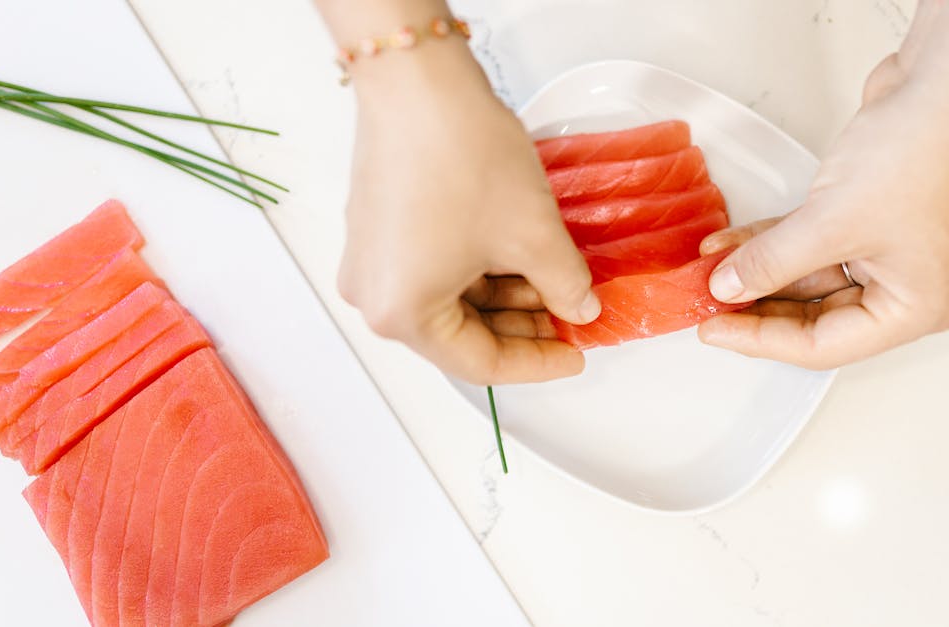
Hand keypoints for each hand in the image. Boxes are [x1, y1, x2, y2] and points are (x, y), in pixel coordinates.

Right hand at [336, 40, 599, 383]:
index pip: (481, 363)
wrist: (419, 81)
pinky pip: (432, 267)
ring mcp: (370, 260)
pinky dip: (478, 268)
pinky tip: (519, 253)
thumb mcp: (532, 234)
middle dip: (521, 325)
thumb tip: (578, 308)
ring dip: (503, 294)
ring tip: (555, 278)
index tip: (576, 353)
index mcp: (402, 315)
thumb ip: (563, 284)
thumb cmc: (463, 159)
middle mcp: (373, 296)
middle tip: (571, 315)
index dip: (538, 363)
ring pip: (449, 298)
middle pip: (459, 333)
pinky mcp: (375, 227)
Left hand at [696, 52, 948, 369]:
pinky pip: (813, 241)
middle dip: (757, 304)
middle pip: (817, 315)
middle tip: (705, 302)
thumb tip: (727, 288)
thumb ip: (772, 262)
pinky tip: (730, 242)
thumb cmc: (926, 149)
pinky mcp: (874, 213)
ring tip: (707, 268)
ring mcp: (893, 247)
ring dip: (759, 268)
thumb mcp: (831, 221)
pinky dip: (774, 240)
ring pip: (810, 275)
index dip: (761, 340)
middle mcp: (911, 284)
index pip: (825, 346)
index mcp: (919, 307)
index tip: (713, 328)